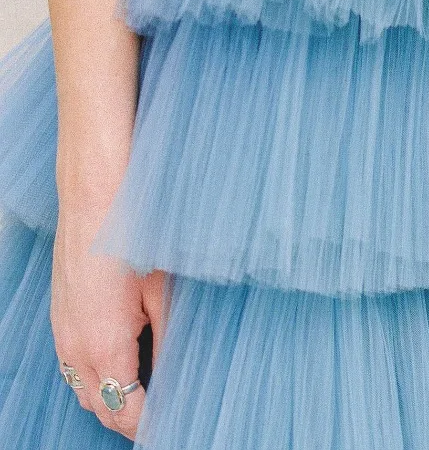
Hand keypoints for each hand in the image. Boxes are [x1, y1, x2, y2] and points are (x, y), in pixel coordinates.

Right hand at [50, 202, 165, 441]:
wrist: (93, 199)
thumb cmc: (134, 236)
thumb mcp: (162, 290)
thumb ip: (168, 338)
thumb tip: (176, 374)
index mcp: (104, 346)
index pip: (124, 410)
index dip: (147, 423)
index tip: (169, 424)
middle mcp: (76, 348)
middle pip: (100, 407)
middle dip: (128, 417)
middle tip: (161, 414)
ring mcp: (62, 334)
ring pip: (82, 390)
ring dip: (109, 398)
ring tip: (144, 392)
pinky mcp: (59, 319)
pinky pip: (72, 366)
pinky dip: (94, 376)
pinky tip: (120, 360)